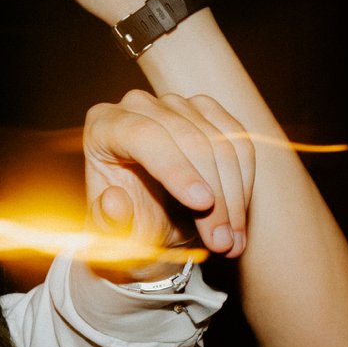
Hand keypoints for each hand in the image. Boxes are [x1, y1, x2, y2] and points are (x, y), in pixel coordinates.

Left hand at [84, 90, 253, 268]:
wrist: (145, 223)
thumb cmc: (122, 225)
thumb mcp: (110, 235)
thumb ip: (108, 222)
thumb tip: (113, 201)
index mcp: (103, 126)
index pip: (144, 136)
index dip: (177, 170)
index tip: (203, 205)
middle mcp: (138, 105)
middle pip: (188, 139)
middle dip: (213, 195)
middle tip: (222, 242)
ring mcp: (176, 104)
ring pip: (220, 143)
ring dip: (233, 197)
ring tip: (231, 241)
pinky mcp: (208, 111)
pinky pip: (239, 143)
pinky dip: (244, 183)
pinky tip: (238, 218)